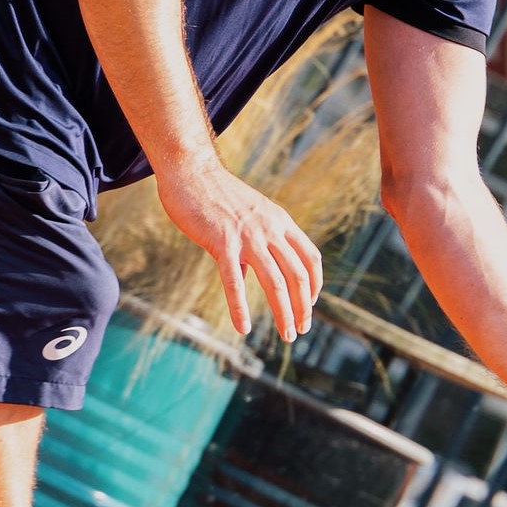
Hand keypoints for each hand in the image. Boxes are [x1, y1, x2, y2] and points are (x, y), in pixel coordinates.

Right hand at [155, 151, 321, 340]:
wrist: (190, 170)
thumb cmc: (215, 194)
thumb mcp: (247, 214)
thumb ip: (255, 241)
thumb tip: (246, 273)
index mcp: (280, 222)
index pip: (311, 257)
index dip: (315, 284)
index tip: (310, 304)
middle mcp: (270, 229)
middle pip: (298, 275)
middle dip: (304, 307)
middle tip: (301, 329)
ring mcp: (248, 236)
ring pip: (275, 282)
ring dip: (285, 313)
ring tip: (287, 335)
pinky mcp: (222, 242)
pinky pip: (234, 282)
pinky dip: (241, 308)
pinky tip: (244, 327)